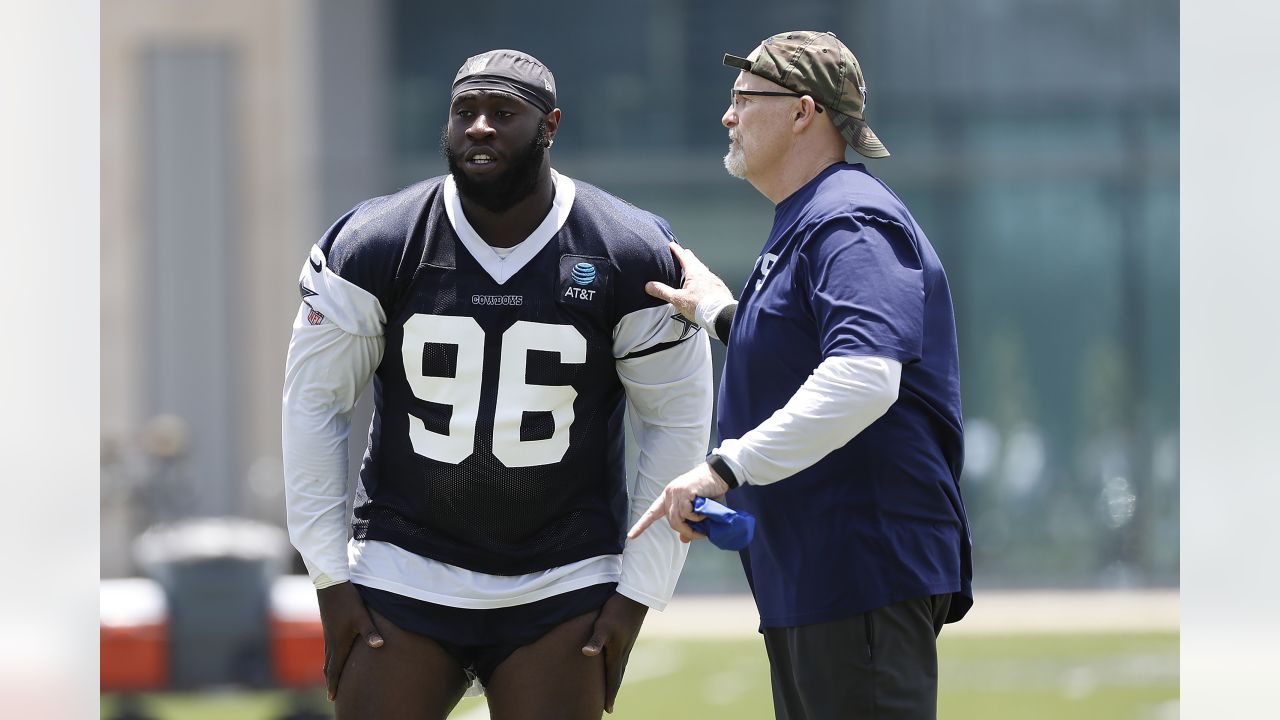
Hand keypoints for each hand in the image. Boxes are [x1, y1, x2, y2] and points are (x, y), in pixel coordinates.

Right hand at [316, 581, 383, 700]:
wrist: (330, 584)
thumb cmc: (347, 601)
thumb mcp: (361, 616)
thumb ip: (370, 632)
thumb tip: (379, 646)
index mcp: (338, 643)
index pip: (334, 670)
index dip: (334, 684)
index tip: (332, 698)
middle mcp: (330, 641)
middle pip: (329, 667)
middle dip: (331, 681)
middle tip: (332, 694)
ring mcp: (328, 634)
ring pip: (328, 657)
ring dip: (330, 670)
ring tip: (333, 678)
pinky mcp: (329, 626)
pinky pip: (328, 648)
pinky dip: (330, 658)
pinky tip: (335, 655)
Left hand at [581, 593, 649, 713]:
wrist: (636, 595)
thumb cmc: (617, 611)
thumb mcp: (603, 626)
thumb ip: (595, 641)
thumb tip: (586, 653)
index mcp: (617, 654)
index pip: (612, 680)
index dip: (609, 695)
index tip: (608, 710)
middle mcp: (624, 652)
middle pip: (618, 677)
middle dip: (613, 691)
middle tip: (609, 705)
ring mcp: (628, 644)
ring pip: (621, 667)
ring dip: (616, 679)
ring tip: (612, 687)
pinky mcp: (628, 635)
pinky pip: (623, 657)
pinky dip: (618, 666)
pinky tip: (616, 662)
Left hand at [627, 462, 730, 541]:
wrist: (719, 474)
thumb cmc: (709, 491)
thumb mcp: (698, 510)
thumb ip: (690, 524)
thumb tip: (684, 539)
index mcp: (669, 497)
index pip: (652, 512)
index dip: (641, 525)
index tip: (631, 536)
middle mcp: (669, 494)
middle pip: (672, 521)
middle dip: (687, 530)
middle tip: (700, 533)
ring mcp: (676, 492)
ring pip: (678, 518)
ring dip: (693, 525)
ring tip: (704, 520)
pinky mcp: (684, 491)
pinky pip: (687, 513)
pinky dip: (698, 516)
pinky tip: (704, 509)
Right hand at [645, 241, 733, 325]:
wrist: (721, 315)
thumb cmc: (699, 307)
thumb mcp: (677, 299)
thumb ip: (663, 291)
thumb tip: (649, 285)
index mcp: (694, 272)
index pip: (684, 257)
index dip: (677, 250)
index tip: (672, 245)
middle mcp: (705, 273)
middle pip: (695, 261)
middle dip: (688, 257)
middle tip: (683, 254)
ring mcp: (714, 280)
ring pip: (704, 270)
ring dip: (697, 268)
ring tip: (692, 269)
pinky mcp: (720, 288)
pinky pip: (711, 280)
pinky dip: (705, 279)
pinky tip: (704, 285)